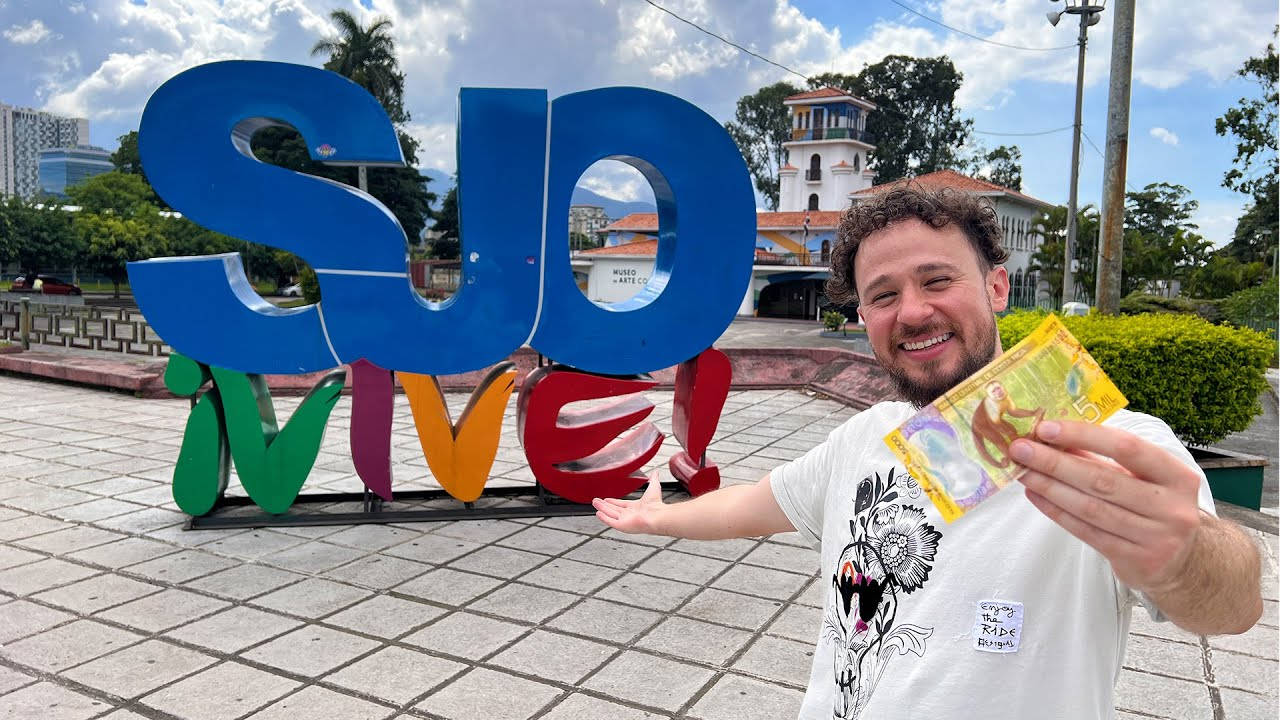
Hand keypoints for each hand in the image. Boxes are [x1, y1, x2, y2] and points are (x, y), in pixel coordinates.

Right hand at [592, 471, 664, 534]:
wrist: (657, 515)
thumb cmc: (657, 504)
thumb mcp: (654, 487)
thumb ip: (653, 479)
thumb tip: (656, 472)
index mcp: (636, 507)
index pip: (622, 504)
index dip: (614, 502)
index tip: (607, 499)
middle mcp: (630, 515)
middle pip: (614, 509)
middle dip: (604, 505)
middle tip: (596, 501)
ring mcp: (625, 521)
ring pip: (610, 514)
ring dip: (602, 508)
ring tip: (595, 503)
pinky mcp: (621, 526)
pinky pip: (610, 521)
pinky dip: (604, 518)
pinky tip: (598, 513)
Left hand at [1009, 420, 1202, 594]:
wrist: (1183, 563)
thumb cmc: (1154, 507)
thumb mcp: (1144, 479)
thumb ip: (1105, 459)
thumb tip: (1054, 437)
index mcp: (1177, 476)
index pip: (1127, 447)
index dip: (1084, 436)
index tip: (1046, 428)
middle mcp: (1171, 507)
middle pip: (1102, 480)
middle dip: (1055, 462)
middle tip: (1021, 449)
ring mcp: (1155, 537)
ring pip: (1091, 508)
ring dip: (1050, 487)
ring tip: (1022, 471)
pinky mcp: (1135, 561)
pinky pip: (1087, 532)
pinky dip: (1056, 511)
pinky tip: (1035, 495)